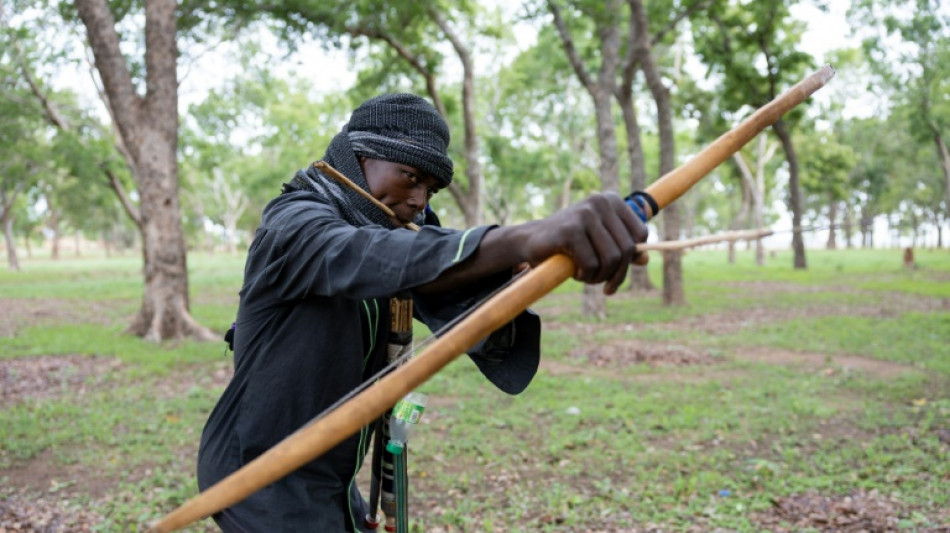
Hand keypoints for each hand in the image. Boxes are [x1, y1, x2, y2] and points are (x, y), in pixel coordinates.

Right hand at [521, 192, 648, 293]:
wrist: (529, 241)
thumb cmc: (568, 243)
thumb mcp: (599, 242)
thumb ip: (622, 248)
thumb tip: (646, 259)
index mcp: (610, 200)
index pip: (640, 233)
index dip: (632, 258)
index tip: (618, 272)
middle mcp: (599, 203)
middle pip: (627, 248)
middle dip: (617, 273)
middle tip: (604, 285)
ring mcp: (584, 214)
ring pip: (611, 258)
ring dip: (600, 276)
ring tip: (587, 277)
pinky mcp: (570, 230)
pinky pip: (591, 263)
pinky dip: (585, 275)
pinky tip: (575, 272)